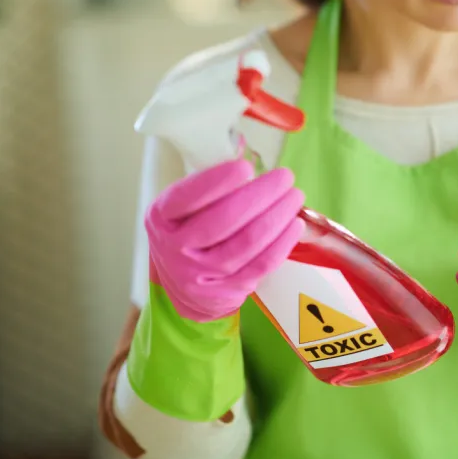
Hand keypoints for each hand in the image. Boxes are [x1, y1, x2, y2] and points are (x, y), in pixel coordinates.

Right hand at [145, 158, 304, 322]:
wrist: (183, 286)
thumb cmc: (189, 234)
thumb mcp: (182, 211)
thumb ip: (208, 191)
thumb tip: (254, 168)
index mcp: (162, 218)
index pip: (188, 197)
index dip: (218, 181)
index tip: (246, 167)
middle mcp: (175, 248)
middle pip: (224, 219)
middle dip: (261, 194)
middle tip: (285, 176)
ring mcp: (200, 274)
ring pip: (247, 242)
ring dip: (278, 216)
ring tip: (295, 197)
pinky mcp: (226, 291)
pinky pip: (261, 264)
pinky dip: (282, 242)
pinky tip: (295, 225)